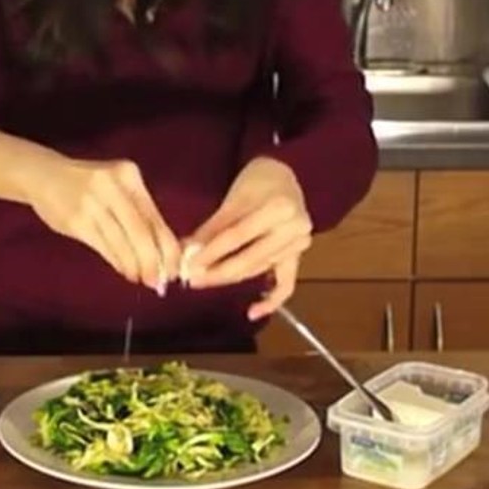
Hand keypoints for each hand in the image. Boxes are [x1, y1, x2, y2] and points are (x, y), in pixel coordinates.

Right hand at [25, 155, 180, 291]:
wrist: (44, 176)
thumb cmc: (87, 185)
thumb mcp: (116, 186)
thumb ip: (138, 212)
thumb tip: (163, 252)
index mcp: (129, 175)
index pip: (155, 218)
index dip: (168, 248)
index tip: (176, 269)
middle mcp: (113, 186)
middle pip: (141, 233)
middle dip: (153, 262)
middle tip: (159, 282)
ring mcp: (92, 203)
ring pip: (122, 243)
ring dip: (134, 266)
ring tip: (140, 278)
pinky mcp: (76, 221)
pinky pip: (104, 248)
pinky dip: (117, 262)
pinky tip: (123, 270)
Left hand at [183, 157, 311, 320]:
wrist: (285, 176)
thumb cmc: (257, 183)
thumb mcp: (235, 197)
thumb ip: (213, 226)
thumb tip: (189, 252)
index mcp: (279, 208)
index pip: (237, 236)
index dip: (211, 252)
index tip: (188, 264)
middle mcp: (294, 228)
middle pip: (249, 257)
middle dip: (217, 270)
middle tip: (192, 279)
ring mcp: (299, 245)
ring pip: (259, 268)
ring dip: (231, 277)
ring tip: (205, 282)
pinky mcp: (299, 257)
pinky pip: (287, 284)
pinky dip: (271, 300)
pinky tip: (253, 312)